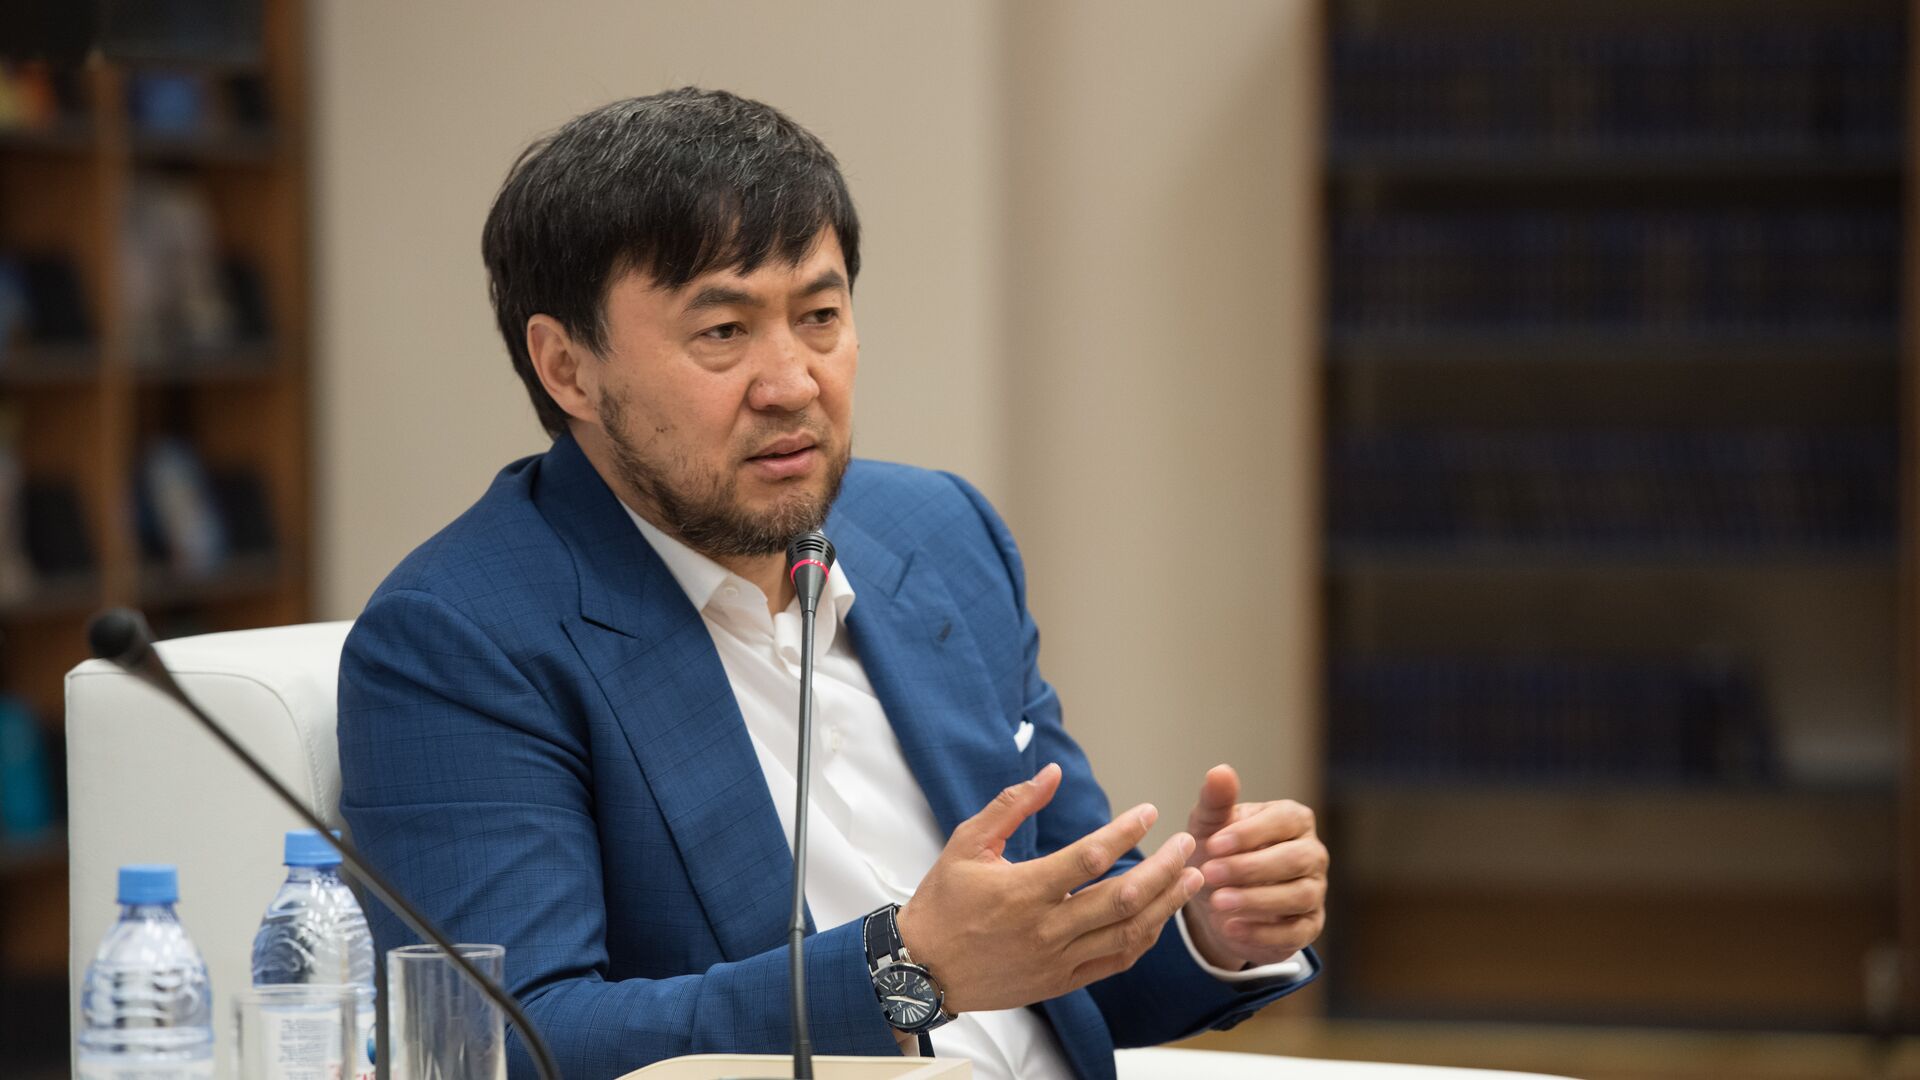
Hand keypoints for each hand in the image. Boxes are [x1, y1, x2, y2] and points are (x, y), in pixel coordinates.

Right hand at [897, 763, 1204, 1014]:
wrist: (920, 970)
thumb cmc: (943, 902)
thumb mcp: (967, 843)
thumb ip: (1012, 804)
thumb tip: (1052, 772)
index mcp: (1024, 890)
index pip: (1090, 857)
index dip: (1126, 832)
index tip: (1148, 812)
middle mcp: (1046, 928)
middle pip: (1122, 897)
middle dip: (1164, 868)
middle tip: (1187, 845)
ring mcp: (1057, 960)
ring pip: (1127, 933)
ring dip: (1166, 905)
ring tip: (1191, 880)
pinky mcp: (1060, 982)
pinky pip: (1114, 961)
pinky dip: (1143, 939)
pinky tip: (1159, 918)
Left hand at [1182, 764, 1326, 969]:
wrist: (1217, 902)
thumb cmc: (1217, 853)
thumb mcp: (1209, 826)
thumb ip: (1216, 801)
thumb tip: (1220, 771)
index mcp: (1293, 820)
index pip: (1283, 821)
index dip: (1249, 833)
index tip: (1213, 844)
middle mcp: (1311, 853)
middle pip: (1295, 859)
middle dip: (1250, 868)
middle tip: (1210, 874)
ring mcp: (1314, 890)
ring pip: (1298, 896)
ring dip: (1256, 900)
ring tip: (1217, 903)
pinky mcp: (1308, 926)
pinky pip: (1295, 932)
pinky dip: (1262, 933)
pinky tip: (1230, 929)